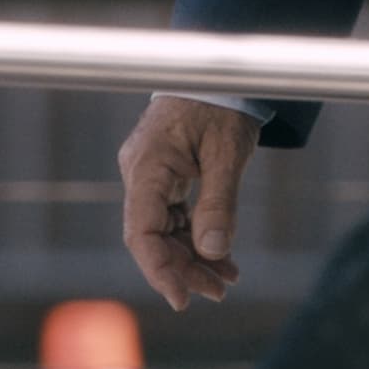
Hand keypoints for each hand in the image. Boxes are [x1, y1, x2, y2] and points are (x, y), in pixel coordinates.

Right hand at [117, 96, 261, 308]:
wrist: (220, 70)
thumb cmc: (222, 101)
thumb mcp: (228, 152)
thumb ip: (219, 202)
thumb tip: (213, 251)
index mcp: (147, 165)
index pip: (142, 232)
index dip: (160, 270)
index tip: (182, 299)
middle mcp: (141, 173)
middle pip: (152, 237)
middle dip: (184, 269)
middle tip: (218, 292)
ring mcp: (151, 174)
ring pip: (164, 230)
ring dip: (193, 258)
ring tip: (226, 281)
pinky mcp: (165, 175)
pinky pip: (174, 216)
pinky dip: (196, 237)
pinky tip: (221, 258)